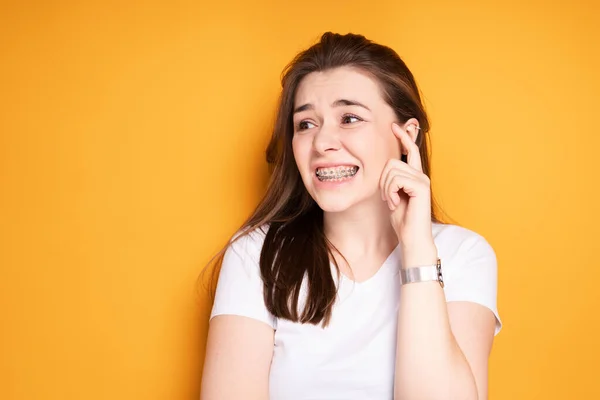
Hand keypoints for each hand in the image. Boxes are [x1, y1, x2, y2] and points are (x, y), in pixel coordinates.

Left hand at [379, 123, 436, 266]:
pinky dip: (391, 192)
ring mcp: (422, 179)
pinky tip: (396, 204)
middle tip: (388, 198)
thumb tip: (386, 166)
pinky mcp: (421, 186)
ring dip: (386, 189)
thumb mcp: (393, 195)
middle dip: (383, 180)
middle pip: (392, 162)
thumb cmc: (402, 220)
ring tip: (393, 202)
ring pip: (392, 171)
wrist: (412, 238)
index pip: (410, 151)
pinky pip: (396, 180)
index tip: (395, 125)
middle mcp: (420, 174)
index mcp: (414, 176)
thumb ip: (391, 180)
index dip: (403, 137)